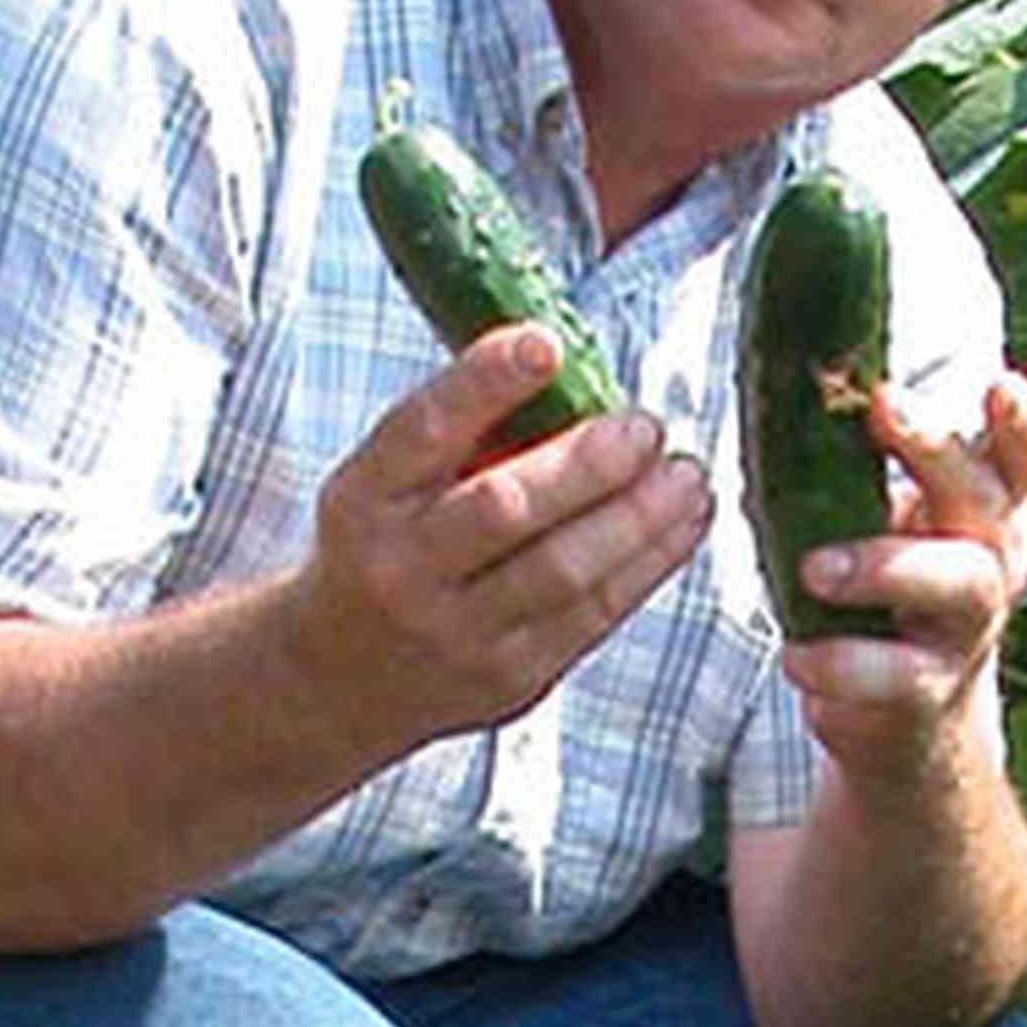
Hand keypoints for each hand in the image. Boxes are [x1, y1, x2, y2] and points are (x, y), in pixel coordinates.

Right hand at [293, 323, 708, 753]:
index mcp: (366, 499)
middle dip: (587, 462)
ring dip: (637, 518)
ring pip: (561, 571)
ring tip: (684, 475)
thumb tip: (574, 373)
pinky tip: (681, 524)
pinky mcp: (507, 678)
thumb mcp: (384, 485)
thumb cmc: (384, 552)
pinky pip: (590, 617)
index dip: (486, 383)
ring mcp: (455, 631)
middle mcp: (402, 568)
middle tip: (644, 427)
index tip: (546, 346)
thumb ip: (461, 436)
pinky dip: (647, 565)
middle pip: (504, 508)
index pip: (423, 430)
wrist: (342, 680)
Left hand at [781, 368, 1026, 783]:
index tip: (998, 381)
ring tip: (812, 569)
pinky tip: (796, 656)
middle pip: (985, 498)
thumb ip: (870, 468)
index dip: (1019, 420)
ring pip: (958, 583)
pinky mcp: (930, 692)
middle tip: (883, 407)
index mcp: (983, 510)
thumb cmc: (890, 594)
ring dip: (885, 565)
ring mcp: (967, 630)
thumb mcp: (892, 524)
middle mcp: (991, 562)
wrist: (904, 721)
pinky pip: (896, 674)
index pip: (1021, 456)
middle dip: (937, 449)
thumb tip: (799, 383)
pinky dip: (840, 663)